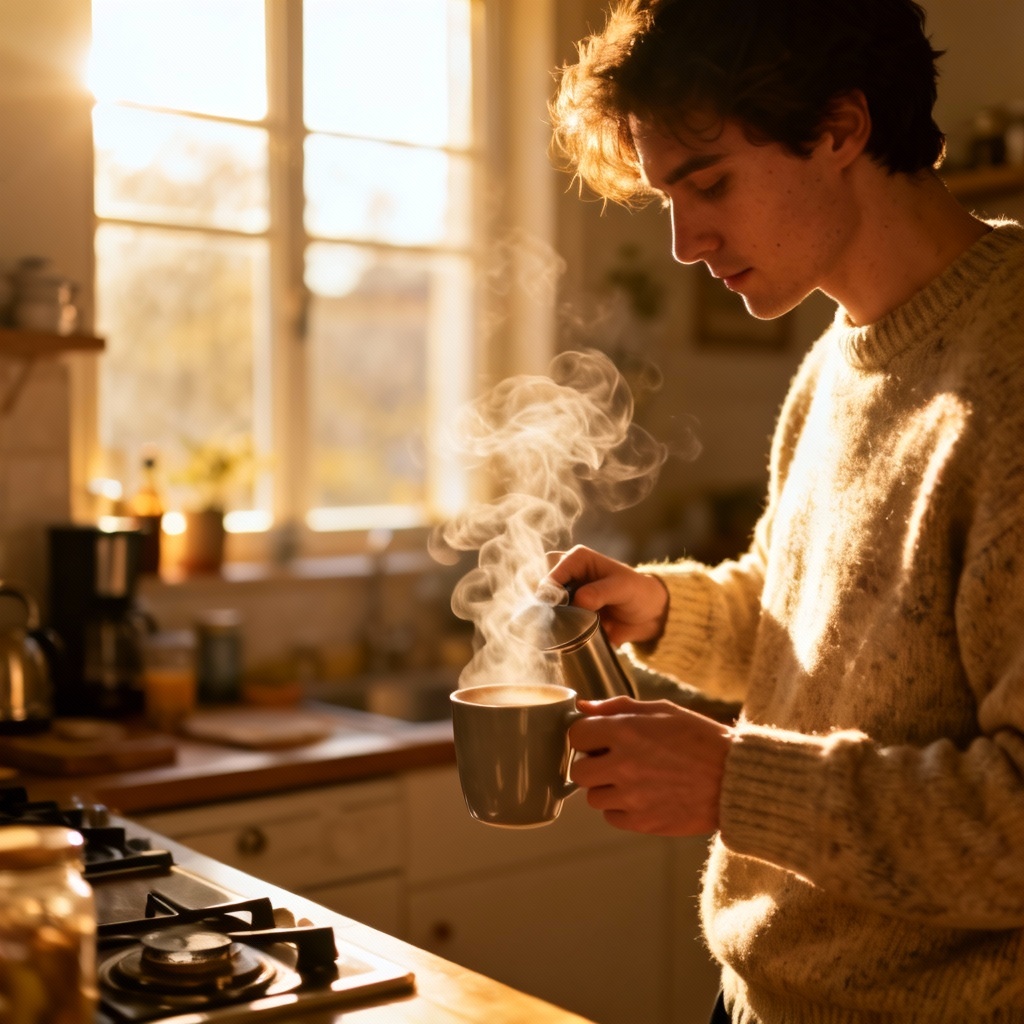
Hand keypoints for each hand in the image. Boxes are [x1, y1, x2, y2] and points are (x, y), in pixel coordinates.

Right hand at [545, 545, 668, 646]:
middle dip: (549, 608)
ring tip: (567, 631)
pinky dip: (560, 634)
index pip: (552, 574)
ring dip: (554, 623)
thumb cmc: (638, 592)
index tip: (558, 609)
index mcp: (577, 560)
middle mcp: (568, 577)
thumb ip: (600, 592)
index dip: (551, 592)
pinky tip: (568, 640)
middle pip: (545, 593)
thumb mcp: (623, 587)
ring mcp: (568, 598)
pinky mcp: (572, 617)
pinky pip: (558, 626)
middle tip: (562, 621)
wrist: (650, 615)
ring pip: (548, 611)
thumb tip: (578, 601)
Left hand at [568, 696, 732, 835]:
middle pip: (578, 771)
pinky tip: (643, 796)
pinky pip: (612, 817)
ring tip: (633, 780)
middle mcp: (622, 765)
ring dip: (607, 788)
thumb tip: (584, 708)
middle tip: (614, 761)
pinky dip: (621, 809)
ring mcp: (631, 797)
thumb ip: (618, 707)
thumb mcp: (662, 710)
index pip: (576, 735)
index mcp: (625, 732)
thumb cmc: (700, 739)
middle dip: (592, 764)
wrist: (735, 779)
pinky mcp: (642, 822)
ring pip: (593, 797)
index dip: (586, 736)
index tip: (599, 739)